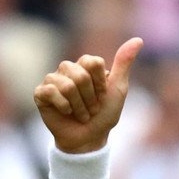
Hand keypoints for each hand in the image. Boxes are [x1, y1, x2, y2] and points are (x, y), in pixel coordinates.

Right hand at [34, 38, 143, 153]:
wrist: (90, 138)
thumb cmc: (104, 114)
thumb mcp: (118, 89)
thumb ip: (124, 63)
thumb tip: (138, 40)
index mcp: (85, 65)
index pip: (93, 62)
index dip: (101, 84)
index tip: (102, 96)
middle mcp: (67, 69)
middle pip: (80, 75)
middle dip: (91, 98)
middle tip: (92, 108)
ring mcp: (52, 80)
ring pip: (67, 86)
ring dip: (80, 107)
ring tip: (81, 114)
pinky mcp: (40, 93)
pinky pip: (51, 92)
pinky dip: (64, 107)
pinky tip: (66, 112)